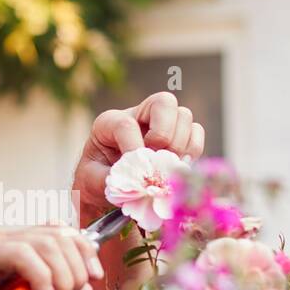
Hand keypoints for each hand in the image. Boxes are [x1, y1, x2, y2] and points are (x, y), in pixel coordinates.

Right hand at [0, 226, 106, 289]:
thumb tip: (85, 288)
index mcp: (17, 247)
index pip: (62, 232)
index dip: (85, 251)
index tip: (93, 279)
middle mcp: (6, 238)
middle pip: (60, 234)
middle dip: (78, 267)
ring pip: (46, 243)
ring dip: (61, 277)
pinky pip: (23, 255)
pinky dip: (41, 278)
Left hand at [74, 92, 205, 218]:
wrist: (108, 187)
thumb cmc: (98, 181)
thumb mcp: (93, 181)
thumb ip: (113, 180)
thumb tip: (142, 180)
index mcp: (110, 121)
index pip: (126, 124)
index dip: (134, 148)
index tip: (136, 172)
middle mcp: (139, 115)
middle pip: (164, 102)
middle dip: (163, 136)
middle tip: (154, 161)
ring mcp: (162, 122)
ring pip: (184, 116)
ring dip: (178, 146)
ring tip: (164, 168)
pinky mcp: (180, 136)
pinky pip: (197, 134)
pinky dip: (191, 152)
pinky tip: (175, 168)